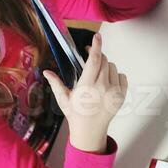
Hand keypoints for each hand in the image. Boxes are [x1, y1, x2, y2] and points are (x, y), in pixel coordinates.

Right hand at [45, 33, 126, 152]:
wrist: (90, 131)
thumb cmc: (76, 114)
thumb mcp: (63, 98)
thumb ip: (56, 83)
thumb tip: (46, 71)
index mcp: (87, 85)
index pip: (94, 60)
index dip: (96, 46)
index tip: (97, 36)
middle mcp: (102, 86)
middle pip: (104, 60)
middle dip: (97, 55)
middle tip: (90, 58)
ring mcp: (114, 91)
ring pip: (113, 67)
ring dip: (106, 66)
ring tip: (97, 74)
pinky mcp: (122, 95)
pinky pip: (122, 76)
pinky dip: (115, 75)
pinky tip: (107, 82)